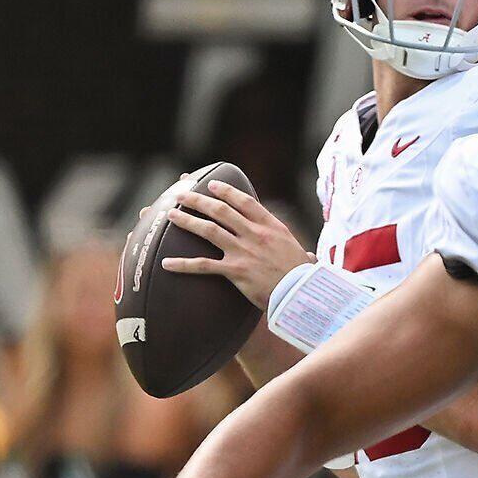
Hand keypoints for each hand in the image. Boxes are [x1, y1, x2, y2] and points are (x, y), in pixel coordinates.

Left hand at [163, 181, 311, 308]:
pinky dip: (183, 264)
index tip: (212, 185)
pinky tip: (167, 263)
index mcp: (270, 226)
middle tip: (181, 195)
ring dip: (187, 221)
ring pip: (209, 230)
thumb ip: (294, 251)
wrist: (302, 292)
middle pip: (221, 211)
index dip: (227, 191)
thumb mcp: (301, 253)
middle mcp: (255, 234)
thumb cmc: (304, 275)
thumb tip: (310, 257)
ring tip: (171, 215)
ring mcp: (244, 251)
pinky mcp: (235, 271)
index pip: (245, 202)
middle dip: (198, 200)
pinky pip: (204, 265)